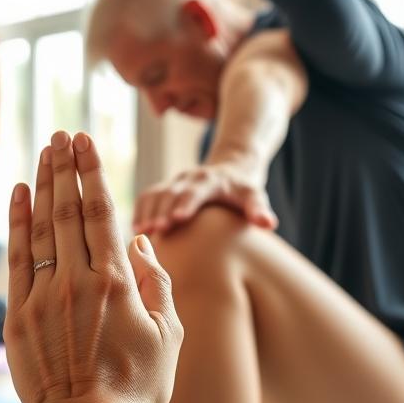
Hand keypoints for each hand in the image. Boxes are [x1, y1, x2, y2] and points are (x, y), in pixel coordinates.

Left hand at [4, 131, 182, 402]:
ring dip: (42, 185)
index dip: (92, 172)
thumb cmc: (137, 386)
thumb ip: (156, 282)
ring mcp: (43, 297)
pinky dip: (17, 222)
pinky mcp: (18, 315)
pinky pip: (16, 258)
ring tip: (44, 152)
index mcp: (116, 283)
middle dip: (65, 167)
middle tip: (62, 134)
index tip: (85, 142)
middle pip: (68, 210)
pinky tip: (19, 194)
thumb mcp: (168, 335)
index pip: (101, 212)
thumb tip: (139, 239)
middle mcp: (76, 281)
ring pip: (40, 227)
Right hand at [134, 162, 275, 234]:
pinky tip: (135, 230)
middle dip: (161, 211)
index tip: (177, 219)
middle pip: (171, 194)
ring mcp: (173, 183)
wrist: (230, 170)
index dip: (186, 204)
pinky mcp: (163, 189)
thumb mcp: (254, 196)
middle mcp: (188, 179)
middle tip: (154, 231)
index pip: (196, 191)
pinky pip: (147, 197)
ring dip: (146, 212)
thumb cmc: (243, 190)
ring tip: (140, 233)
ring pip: (155, 195)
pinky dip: (139, 211)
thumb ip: (258, 210)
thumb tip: (268, 224)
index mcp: (210, 180)